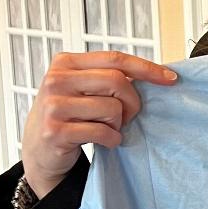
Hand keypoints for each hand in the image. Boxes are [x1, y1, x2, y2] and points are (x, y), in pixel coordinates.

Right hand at [22, 50, 179, 198]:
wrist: (38, 149)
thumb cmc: (67, 116)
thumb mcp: (81, 88)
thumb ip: (107, 77)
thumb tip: (154, 75)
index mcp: (65, 63)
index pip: (115, 59)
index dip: (146, 68)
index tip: (169, 79)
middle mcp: (56, 79)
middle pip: (117, 81)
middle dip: (132, 102)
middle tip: (128, 116)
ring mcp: (54, 105)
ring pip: (112, 108)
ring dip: (118, 124)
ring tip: (107, 128)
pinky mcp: (56, 131)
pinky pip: (103, 132)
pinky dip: (112, 139)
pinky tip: (104, 141)